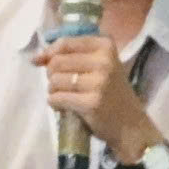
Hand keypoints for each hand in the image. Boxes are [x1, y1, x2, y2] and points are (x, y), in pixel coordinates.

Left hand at [35, 34, 155, 155]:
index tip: (40, 61)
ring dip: (53, 91)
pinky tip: (65, 107)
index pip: (65, 43)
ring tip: (66, 97)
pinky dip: (55, 103)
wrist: (131, 126)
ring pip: (54, 80)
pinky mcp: (91, 102)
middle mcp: (104, 61)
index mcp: (105, 46)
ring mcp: (98, 82)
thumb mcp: (100, 67)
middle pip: (56, 62)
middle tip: (63, 86)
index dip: (48, 52)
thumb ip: (71, 57)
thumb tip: (36, 58)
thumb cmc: (112, 94)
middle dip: (52, 75)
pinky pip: (57, 98)